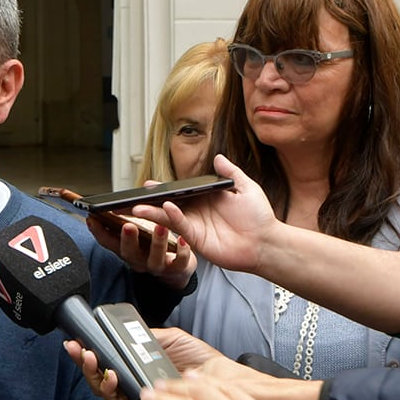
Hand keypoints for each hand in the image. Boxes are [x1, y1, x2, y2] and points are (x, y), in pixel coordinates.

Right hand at [61, 328, 233, 399]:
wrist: (225, 378)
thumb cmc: (203, 361)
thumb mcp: (171, 339)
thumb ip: (146, 336)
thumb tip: (123, 330)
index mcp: (139, 368)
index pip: (107, 364)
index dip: (89, 355)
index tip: (77, 343)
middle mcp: (138, 386)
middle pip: (101, 382)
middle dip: (87, 366)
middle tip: (83, 352)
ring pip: (109, 396)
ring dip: (99, 379)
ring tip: (100, 364)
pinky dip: (117, 393)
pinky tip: (116, 379)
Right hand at [85, 212, 196, 289]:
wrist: (178, 269)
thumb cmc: (158, 245)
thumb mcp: (146, 228)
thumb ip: (145, 209)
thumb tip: (147, 186)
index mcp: (127, 248)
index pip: (108, 242)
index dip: (98, 232)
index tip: (92, 218)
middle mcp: (139, 259)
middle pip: (128, 253)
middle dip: (127, 239)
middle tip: (128, 225)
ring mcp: (157, 266)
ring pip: (154, 259)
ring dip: (157, 243)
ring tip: (161, 227)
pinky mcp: (177, 269)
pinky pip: (179, 263)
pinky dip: (182, 252)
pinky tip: (183, 241)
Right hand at [130, 154, 280, 273]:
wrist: (265, 242)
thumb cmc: (259, 217)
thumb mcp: (246, 188)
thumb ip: (230, 172)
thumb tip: (218, 157)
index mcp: (206, 199)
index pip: (181, 192)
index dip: (165, 189)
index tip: (148, 184)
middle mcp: (198, 212)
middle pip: (169, 205)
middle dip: (152, 201)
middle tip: (134, 197)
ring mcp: (196, 225)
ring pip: (170, 217)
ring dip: (153, 212)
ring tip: (137, 207)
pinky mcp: (197, 238)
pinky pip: (181, 226)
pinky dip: (172, 217)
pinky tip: (166, 208)